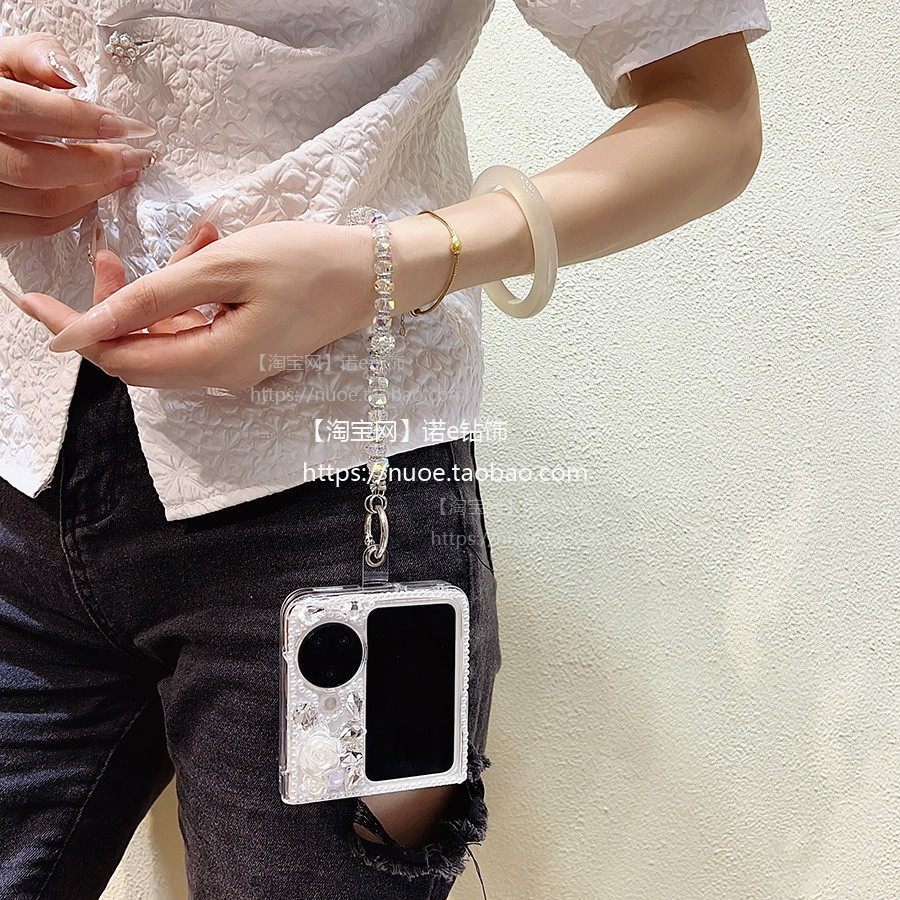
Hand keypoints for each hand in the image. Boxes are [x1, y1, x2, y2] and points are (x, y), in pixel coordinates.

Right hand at [0, 32, 155, 239]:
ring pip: (44, 203)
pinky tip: (92, 194)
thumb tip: (73, 74)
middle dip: (98, 164)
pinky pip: (38, 227)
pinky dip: (73, 213)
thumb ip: (31, 57)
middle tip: (134, 156)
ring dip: (94, 191)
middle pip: (40, 168)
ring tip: (122, 173)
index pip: (28, 113)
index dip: (81, 120)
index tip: (122, 124)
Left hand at [16, 218, 373, 389]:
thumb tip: (84, 331)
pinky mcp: (247, 349)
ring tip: (189, 241)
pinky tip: (207, 253)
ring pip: (167, 338)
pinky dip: (187, 295)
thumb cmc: (306, 263)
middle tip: (110, 253)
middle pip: (140, 353)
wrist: (376, 275)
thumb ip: (150, 298)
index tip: (32, 299)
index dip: (76, 332)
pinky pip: (196, 329)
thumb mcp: (223, 267)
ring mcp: (236, 365)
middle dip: (115, 306)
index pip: (120, 359)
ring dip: (158, 294)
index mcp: (214, 362)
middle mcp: (221, 376)